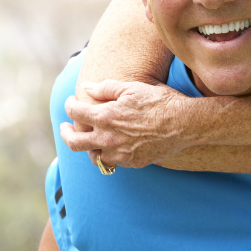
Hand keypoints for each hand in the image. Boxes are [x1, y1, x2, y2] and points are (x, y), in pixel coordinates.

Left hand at [61, 80, 192, 167]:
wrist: (185, 123)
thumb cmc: (160, 101)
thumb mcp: (132, 88)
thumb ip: (106, 88)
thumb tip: (86, 88)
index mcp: (105, 117)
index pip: (75, 113)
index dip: (70, 105)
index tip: (72, 102)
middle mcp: (108, 139)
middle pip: (74, 142)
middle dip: (65, 133)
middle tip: (66, 128)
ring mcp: (120, 154)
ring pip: (94, 156)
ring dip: (89, 147)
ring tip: (91, 140)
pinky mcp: (133, 162)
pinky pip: (114, 162)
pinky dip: (109, 154)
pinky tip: (114, 146)